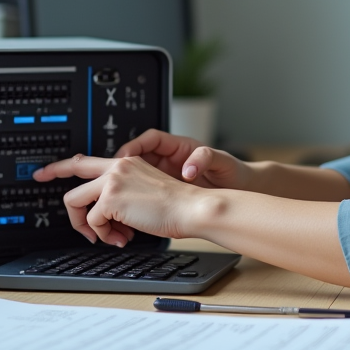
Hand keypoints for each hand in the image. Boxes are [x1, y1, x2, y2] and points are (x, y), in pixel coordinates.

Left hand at [33, 154, 205, 245]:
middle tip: (69, 215)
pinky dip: (104, 234)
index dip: (60, 166)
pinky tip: (123, 237)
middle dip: (66, 202)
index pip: (85, 160)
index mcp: (125, 162)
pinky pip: (93, 221)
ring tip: (111, 236)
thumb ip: (121, 196)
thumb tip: (100, 216)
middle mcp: (116, 166)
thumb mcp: (143, 192)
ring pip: (76, 202)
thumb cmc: (175, 205)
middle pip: (73, 178)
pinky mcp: (110, 198)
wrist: (190, 208)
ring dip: (89, 226)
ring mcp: (112, 180)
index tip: (43, 172)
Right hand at [114, 129, 251, 190]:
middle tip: (107, 176)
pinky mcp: (167, 192)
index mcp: (180, 147)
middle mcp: (170, 159)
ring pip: (135, 176)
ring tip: (114, 196)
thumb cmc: (234, 172)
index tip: (123, 158)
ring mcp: (166, 176)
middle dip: (118, 164)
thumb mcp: (221, 162)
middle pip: (136, 156)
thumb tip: (188, 168)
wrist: (242, 191)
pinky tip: (132, 209)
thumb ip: (204, 158)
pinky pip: (143, 193)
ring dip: (123, 185)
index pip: (149, 139)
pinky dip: (135, 200)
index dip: (133, 146)